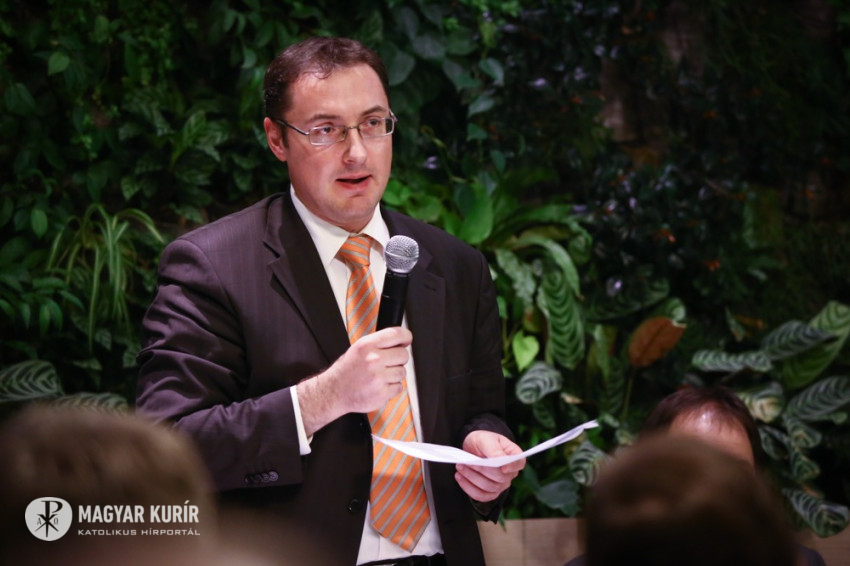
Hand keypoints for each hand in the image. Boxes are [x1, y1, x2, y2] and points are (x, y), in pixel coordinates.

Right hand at [297, 327, 411, 434]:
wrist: (334, 392)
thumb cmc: (347, 370)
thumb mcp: (358, 349)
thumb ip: (378, 344)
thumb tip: (401, 341)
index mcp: (366, 345)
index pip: (396, 334)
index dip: (405, 337)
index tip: (406, 340)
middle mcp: (373, 360)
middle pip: (403, 355)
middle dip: (398, 359)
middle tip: (387, 363)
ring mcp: (378, 378)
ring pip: (402, 372)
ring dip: (394, 375)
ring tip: (380, 376)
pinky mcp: (382, 393)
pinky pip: (398, 387)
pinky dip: (391, 388)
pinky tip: (379, 386)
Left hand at [455, 430, 525, 501]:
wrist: (473, 447)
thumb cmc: (482, 441)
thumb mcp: (486, 439)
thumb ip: (494, 450)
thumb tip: (499, 460)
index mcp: (514, 455)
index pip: (519, 463)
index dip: (512, 467)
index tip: (502, 467)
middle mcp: (510, 472)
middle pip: (501, 478)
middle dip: (482, 470)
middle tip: (467, 462)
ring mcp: (501, 484)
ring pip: (490, 488)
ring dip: (472, 478)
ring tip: (460, 467)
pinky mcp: (490, 492)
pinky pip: (481, 496)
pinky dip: (469, 488)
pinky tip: (460, 477)